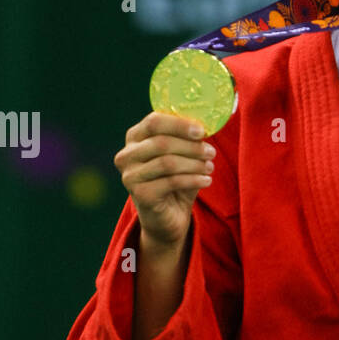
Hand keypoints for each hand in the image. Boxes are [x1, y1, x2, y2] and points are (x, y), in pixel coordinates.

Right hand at [114, 112, 216, 251]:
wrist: (167, 217)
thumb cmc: (175, 181)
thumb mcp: (181, 156)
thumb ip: (187, 140)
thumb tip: (205, 126)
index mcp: (134, 138)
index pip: (154, 122)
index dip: (179, 124)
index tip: (202, 131)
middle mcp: (127, 155)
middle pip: (162, 143)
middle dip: (191, 147)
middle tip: (211, 152)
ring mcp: (130, 176)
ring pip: (168, 163)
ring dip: (194, 164)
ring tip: (210, 167)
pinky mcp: (140, 194)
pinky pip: (172, 182)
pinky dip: (193, 180)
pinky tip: (206, 180)